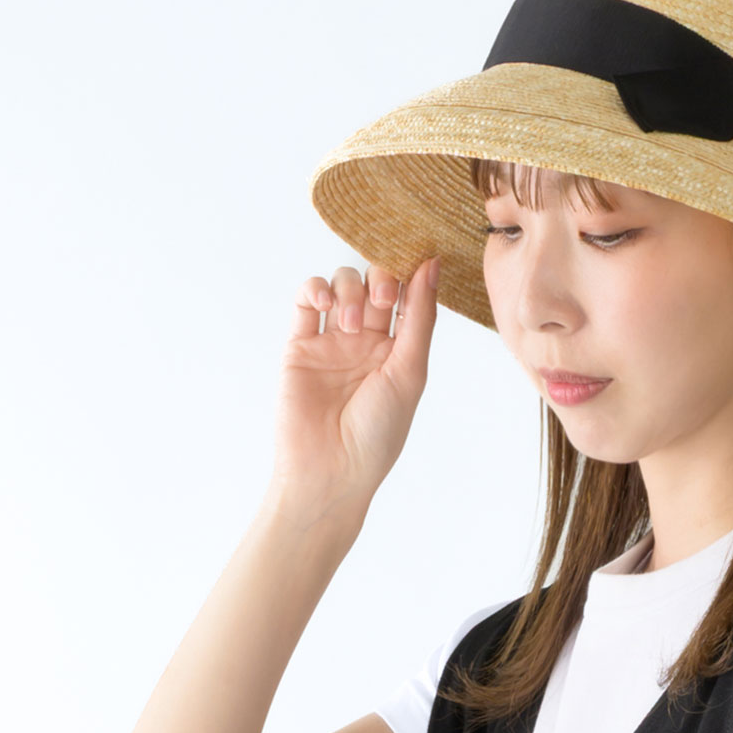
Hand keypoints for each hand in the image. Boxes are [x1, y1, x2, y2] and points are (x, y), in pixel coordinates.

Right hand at [265, 255, 441, 517]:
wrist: (329, 470)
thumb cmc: (377, 432)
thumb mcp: (410, 371)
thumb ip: (419, 315)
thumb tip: (433, 263)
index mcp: (400, 350)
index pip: (407, 296)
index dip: (410, 275)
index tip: (416, 261)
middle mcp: (367, 342)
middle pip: (374, 283)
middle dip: (380, 280)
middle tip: (383, 300)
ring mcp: (332, 341)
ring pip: (341, 286)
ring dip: (350, 291)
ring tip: (352, 324)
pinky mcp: (299, 345)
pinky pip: (304, 301)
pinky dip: (313, 289)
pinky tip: (322, 302)